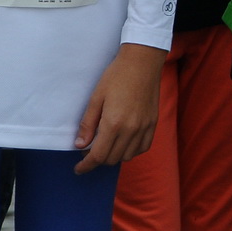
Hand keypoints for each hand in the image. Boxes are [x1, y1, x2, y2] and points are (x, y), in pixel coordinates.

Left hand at [73, 43, 167, 173]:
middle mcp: (131, 129)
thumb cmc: (116, 76)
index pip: (97, 156)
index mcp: (113, 123)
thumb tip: (80, 145)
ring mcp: (144, 127)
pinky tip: (124, 142)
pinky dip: (132, 150)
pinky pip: (143, 147)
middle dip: (97, 159)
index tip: (78, 168)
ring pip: (127, 156)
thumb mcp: (96, 98)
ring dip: (114, 156)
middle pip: (112, 158)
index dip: (86, 166)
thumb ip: (87, 124)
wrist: (143, 62)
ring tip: (106, 145)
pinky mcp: (153, 123)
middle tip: (88, 150)